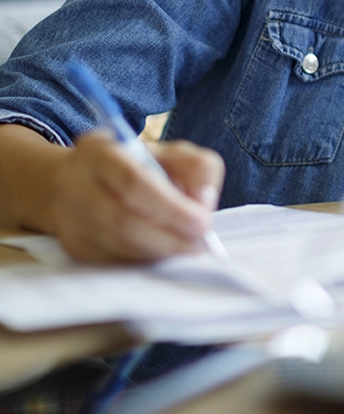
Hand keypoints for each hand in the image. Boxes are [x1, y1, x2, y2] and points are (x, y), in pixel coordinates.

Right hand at [49, 132, 224, 262]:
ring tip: (187, 246)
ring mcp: (70, 219)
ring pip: (120, 245)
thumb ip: (197, 168)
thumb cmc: (137, 166)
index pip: (134, 182)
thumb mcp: (171, 153)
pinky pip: (115, 260)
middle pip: (124, 221)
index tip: (204, 223)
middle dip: (169, 237)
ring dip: (160, 250)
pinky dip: (145, 258)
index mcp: (100, 152)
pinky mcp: (74, 246)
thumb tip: (204, 201)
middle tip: (200, 243)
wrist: (77, 183)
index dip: (171, 208)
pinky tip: (162, 250)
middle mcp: (76, 184)